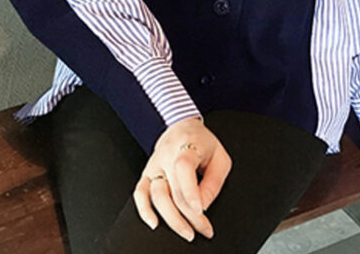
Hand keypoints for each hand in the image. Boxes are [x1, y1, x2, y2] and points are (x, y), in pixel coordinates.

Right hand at [132, 116, 231, 241]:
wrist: (182, 126)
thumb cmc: (203, 142)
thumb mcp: (220, 157)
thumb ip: (214, 181)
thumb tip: (203, 206)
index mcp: (187, 146)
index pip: (183, 168)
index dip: (190, 191)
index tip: (199, 210)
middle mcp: (167, 156)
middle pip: (172, 189)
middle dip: (188, 215)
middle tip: (201, 229)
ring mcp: (155, 164)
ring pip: (156, 195)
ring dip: (171, 218)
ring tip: (186, 231)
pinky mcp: (147, 172)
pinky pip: (140, 192)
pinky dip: (144, 209)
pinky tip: (154, 222)